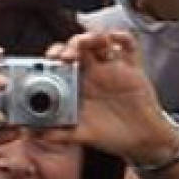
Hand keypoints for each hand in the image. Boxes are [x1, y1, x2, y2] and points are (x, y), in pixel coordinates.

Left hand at [45, 30, 172, 163]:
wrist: (141, 141)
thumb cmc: (111, 135)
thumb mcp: (83, 135)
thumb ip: (61, 134)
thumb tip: (37, 135)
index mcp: (78, 86)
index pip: (62, 63)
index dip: (54, 57)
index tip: (49, 61)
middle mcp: (93, 74)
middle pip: (78, 48)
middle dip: (69, 45)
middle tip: (64, 55)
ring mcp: (112, 69)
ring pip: (100, 42)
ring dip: (90, 37)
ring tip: (82, 44)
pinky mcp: (132, 69)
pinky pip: (129, 46)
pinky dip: (122, 37)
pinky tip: (113, 38)